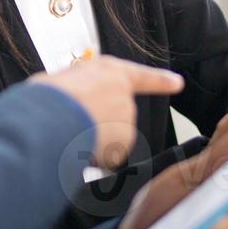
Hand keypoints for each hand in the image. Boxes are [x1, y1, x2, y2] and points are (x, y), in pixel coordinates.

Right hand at [31, 57, 182, 166]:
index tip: (177, 83)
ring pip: (111, 137)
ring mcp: (127, 118)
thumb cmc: (50, 96)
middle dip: (98, 124)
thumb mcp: (62, 80)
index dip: (160, 80)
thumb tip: (73, 104)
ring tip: (70, 133)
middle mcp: (124, 93)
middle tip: (71, 122)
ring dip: (95, 140)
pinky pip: (108, 155)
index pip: (142, 77)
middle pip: (116, 114)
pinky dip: (95, 157)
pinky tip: (77, 148)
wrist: (52, 115)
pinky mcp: (124, 141)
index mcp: (110, 71)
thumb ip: (77, 90)